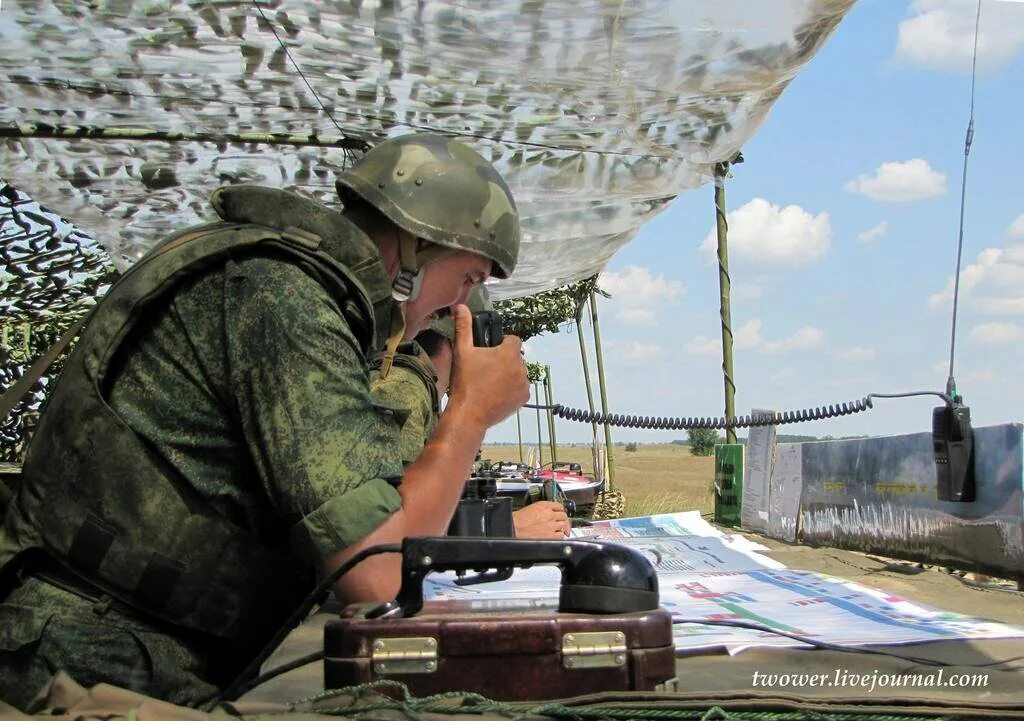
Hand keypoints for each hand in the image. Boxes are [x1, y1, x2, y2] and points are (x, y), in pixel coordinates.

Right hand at [447, 304, 529, 427]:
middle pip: (516, 356)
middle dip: (505, 359)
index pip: (513, 339)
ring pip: (518, 371)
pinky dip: (512, 388)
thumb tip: (461, 307)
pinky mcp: (524, 398)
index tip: (489, 352)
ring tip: (490, 382)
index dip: (501, 343)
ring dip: (509, 373)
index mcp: (509, 353)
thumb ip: (464, 328)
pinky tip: (497, 392)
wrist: (469, 414)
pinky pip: (520, 387)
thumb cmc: (465, 382)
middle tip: (486, 368)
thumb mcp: (462, 352)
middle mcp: (521, 367)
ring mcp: (524, 384)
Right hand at [513, 501, 570, 538]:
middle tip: (563, 522)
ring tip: (562, 530)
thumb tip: (547, 512)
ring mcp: (551, 525)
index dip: (561, 510)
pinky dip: (561, 536)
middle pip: (564, 515)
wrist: (514, 528)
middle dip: (564, 519)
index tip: (561, 512)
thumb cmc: (517, 520)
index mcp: (543, 506)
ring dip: (563, 527)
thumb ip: (541, 509)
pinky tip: (558, 536)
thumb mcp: (530, 508)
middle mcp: (549, 514)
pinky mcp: (550, 536)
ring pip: (564, 525)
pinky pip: (561, 535)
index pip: (559, 505)